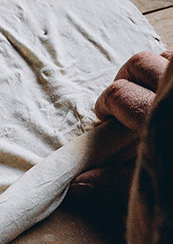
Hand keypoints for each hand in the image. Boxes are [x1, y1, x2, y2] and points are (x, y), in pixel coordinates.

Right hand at [71, 49, 170, 203]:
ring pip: (164, 55)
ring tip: (150, 95)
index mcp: (158, 118)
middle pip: (138, 64)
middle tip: (121, 106)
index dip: (105, 106)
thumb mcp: (157, 187)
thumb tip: (80, 183)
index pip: (119, 95)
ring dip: (152, 72)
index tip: (105, 119)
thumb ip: (117, 183)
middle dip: (124, 83)